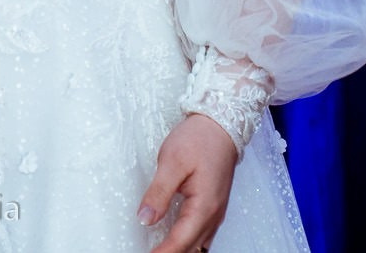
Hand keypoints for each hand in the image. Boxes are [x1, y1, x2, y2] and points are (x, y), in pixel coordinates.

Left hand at [138, 113, 236, 252]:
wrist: (220, 125)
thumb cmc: (198, 139)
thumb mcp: (171, 162)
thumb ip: (158, 193)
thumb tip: (145, 218)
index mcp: (203, 207)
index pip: (180, 242)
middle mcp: (213, 215)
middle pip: (191, 249)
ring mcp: (215, 212)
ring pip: (199, 245)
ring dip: (180, 250)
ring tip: (159, 250)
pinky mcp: (213, 206)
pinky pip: (202, 235)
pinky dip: (189, 243)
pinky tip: (175, 241)